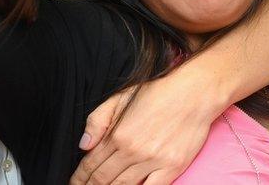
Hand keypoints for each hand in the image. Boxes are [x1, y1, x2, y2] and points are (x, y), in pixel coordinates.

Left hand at [70, 69, 224, 184]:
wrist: (194, 93)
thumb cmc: (159, 92)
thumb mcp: (121, 97)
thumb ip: (98, 120)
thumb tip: (84, 145)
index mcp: (118, 134)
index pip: (91, 164)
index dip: (79, 178)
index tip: (74, 183)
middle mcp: (132, 150)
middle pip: (103, 179)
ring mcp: (152, 161)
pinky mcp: (172, 168)